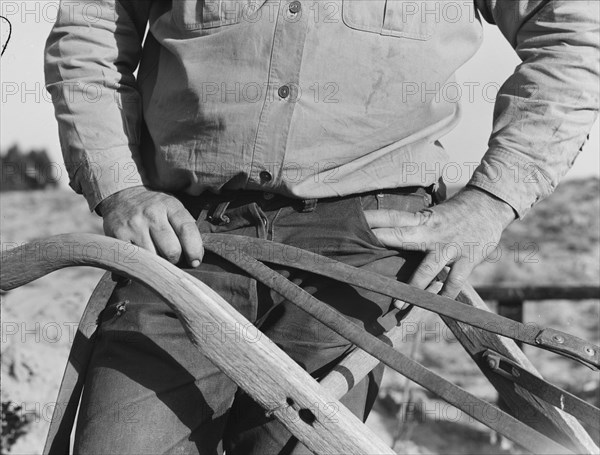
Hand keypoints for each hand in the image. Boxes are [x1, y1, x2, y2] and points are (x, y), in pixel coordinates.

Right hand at [97, 186, 203, 266]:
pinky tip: (141, 259)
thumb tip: (196, 257)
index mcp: (170, 206)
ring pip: (154, 259)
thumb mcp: (172, 207)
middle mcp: (152, 214)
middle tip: (171, 257)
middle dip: (175, 259)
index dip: (195, 250)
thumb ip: (185, 228)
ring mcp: (134, 225)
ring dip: (157, 264)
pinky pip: (134, 260)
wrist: (121, 195)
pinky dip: (139, 265)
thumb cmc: (154, 207)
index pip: (187, 230)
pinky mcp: (118, 235)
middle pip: (172, 250)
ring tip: (155, 256)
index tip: (195, 261)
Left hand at [364, 187, 515, 298]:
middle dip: (384, 245)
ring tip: (398, 307)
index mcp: (421, 219)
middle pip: (402, 237)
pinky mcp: (468, 259)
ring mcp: (451, 246)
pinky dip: (445, 296)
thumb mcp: (431, 214)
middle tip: (363, 257)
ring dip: (413, 288)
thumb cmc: (454, 213)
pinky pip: (454, 282)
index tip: (356, 222)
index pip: (393, 217)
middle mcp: (433, 232)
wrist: (490, 205)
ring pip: (428, 269)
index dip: (375, 219)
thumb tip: (386, 236)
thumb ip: (412, 227)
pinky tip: (435, 307)